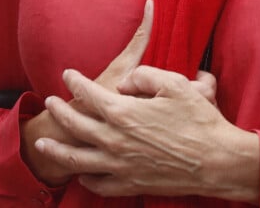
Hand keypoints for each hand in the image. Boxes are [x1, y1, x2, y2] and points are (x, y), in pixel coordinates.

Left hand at [36, 65, 259, 202]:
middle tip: (49, 102)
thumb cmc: (198, 120)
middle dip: (60, 112)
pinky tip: (80, 171)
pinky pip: (98, 183)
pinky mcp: (130, 184)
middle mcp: (115, 141)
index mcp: (125, 112)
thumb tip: (126, 82)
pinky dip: (85, 176)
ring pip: (78, 158)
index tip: (67, 74)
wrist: (215, 161)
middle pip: (76, 125)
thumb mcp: (174, 84)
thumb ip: (144, 76)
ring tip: (43, 143)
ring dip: (57, 149)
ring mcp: (120, 166)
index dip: (75, 82)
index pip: (89, 94)